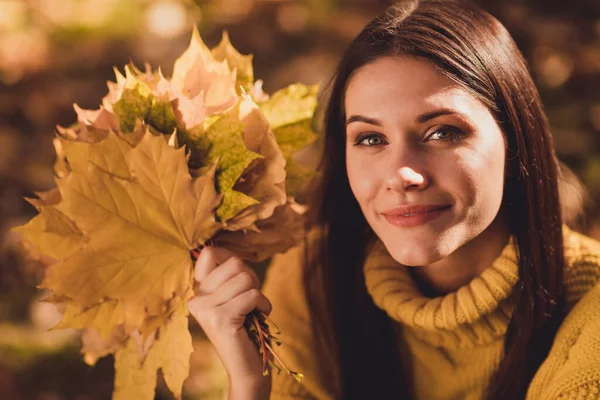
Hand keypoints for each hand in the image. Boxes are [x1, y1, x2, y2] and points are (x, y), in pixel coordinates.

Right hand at [187, 246, 271, 396]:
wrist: (247, 366)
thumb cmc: (245, 327)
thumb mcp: (233, 296)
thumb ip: (228, 274)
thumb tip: (217, 249)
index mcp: (197, 291)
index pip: (209, 254)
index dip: (231, 259)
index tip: (241, 278)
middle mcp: (196, 299)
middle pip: (234, 263)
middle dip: (251, 278)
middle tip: (250, 299)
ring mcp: (205, 309)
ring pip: (245, 278)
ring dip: (258, 293)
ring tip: (253, 310)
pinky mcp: (220, 319)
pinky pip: (252, 295)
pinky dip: (262, 304)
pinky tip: (258, 317)